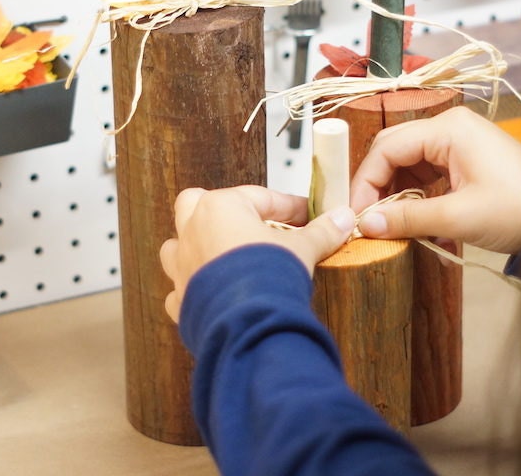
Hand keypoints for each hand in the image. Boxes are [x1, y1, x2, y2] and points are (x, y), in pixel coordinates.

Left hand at [159, 185, 355, 322]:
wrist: (248, 322)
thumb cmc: (268, 276)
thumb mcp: (302, 248)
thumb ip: (321, 231)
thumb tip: (343, 218)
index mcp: (220, 208)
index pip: (259, 197)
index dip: (287, 207)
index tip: (306, 215)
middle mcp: (193, 231)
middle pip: (196, 205)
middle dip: (220, 212)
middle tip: (249, 225)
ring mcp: (182, 265)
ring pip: (177, 245)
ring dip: (197, 248)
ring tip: (225, 258)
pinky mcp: (180, 298)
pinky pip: (179, 289)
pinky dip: (194, 291)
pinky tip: (215, 297)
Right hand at [349, 106, 520, 253]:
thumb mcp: (458, 217)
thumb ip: (409, 218)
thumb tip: (368, 225)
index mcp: (448, 129)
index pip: (387, 147)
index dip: (365, 181)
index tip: (356, 215)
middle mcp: (450, 128)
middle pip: (394, 153)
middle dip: (378, 189)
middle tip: (368, 223)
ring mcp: (459, 144)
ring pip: (409, 167)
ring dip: (400, 199)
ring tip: (397, 231)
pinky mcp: (466, 162)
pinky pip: (428, 177)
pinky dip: (421, 202)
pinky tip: (425, 232)